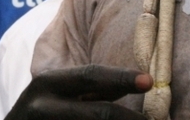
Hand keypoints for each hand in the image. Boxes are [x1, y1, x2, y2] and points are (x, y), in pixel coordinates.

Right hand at [6, 65, 151, 119]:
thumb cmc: (39, 113)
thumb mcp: (59, 94)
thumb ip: (92, 90)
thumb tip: (136, 83)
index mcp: (48, 82)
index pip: (91, 75)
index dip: (122, 78)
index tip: (149, 81)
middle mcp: (43, 106)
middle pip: (99, 112)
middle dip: (131, 119)